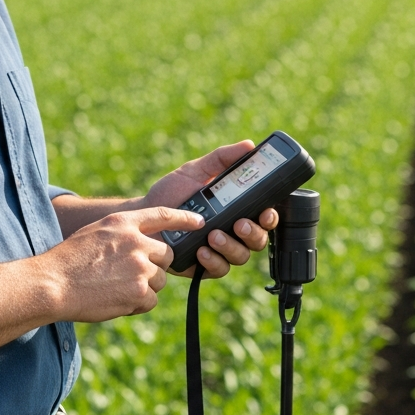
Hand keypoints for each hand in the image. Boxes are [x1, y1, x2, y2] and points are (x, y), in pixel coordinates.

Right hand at [39, 206, 203, 321]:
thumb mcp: (95, 233)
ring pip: (159, 280)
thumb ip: (122, 234)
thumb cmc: (68, 261)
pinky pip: (151, 301)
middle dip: (154, 267)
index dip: (184, 218)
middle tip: (128, 276)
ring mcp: (140, 267)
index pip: (162, 214)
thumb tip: (146, 245)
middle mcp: (136, 241)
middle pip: (166, 255)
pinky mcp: (139, 291)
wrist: (52, 285)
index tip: (198, 223)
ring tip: (114, 288)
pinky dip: (137, 305)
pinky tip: (115, 301)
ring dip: (143, 288)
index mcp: (123, 222)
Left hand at [144, 140, 279, 278]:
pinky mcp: (204, 266)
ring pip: (241, 256)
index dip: (270, 216)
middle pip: (258, 239)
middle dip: (253, 233)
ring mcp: (220, 250)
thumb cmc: (172, 193)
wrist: (144, 216)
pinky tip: (201, 250)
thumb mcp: (196, 170)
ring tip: (213, 235)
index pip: (264, 216)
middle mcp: (233, 232)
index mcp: (237, 209)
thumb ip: (222, 158)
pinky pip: (219, 269)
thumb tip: (249, 145)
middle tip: (239, 224)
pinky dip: (213, 261)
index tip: (265, 211)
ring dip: (231, 246)